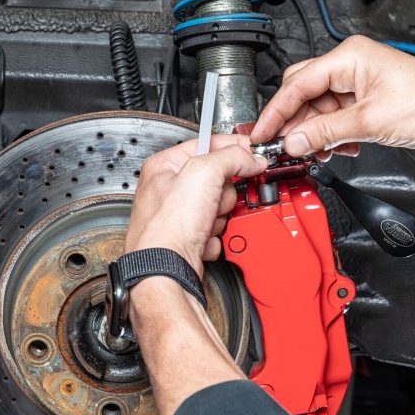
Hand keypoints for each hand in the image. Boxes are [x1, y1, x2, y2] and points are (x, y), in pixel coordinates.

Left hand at [125, 134, 266, 275]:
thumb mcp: (203, 173)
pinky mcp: (188, 237)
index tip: (250, 153)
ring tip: (202, 223)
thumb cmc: (167, 226)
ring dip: (218, 217)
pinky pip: (215, 228)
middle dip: (221, 194)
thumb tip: (249, 157)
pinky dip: (213, 236)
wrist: (165, 270)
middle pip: (217, 179)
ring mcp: (179, 215)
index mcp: (164, 166)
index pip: (206, 144)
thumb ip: (231, 157)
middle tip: (212, 201)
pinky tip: (200, 238)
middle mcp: (168, 189)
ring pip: (219, 206)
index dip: (231, 149)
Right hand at [251, 35, 414, 160]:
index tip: (262, 134)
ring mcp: (360, 83)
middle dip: (295, 123)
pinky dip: (332, 136)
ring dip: (316, 134)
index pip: (297, 84)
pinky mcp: (368, 101)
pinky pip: (336, 119)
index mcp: (349, 56)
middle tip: (285, 147)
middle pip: (304, 94)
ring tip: (318, 152)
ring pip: (319, 110)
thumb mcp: (369, 122)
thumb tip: (292, 141)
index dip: (276, 112)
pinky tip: (340, 148)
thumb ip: (324, 133)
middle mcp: (352, 65)